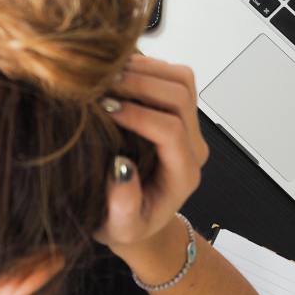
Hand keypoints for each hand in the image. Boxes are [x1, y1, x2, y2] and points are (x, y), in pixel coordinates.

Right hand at [94, 54, 207, 253]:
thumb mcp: (120, 228)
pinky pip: (172, 75)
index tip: (104, 109)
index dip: (138, 115)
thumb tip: (120, 168)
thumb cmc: (126, 225)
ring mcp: (189, 125)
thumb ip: (123, 206)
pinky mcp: (178, 110)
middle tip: (101, 84)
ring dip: (144, 70)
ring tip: (107, 75)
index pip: (171, 131)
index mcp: (183, 174)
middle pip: (180, 96)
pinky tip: (115, 73)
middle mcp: (192, 146)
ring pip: (181, 79)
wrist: (138, 218)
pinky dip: (145, 66)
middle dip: (140, 84)